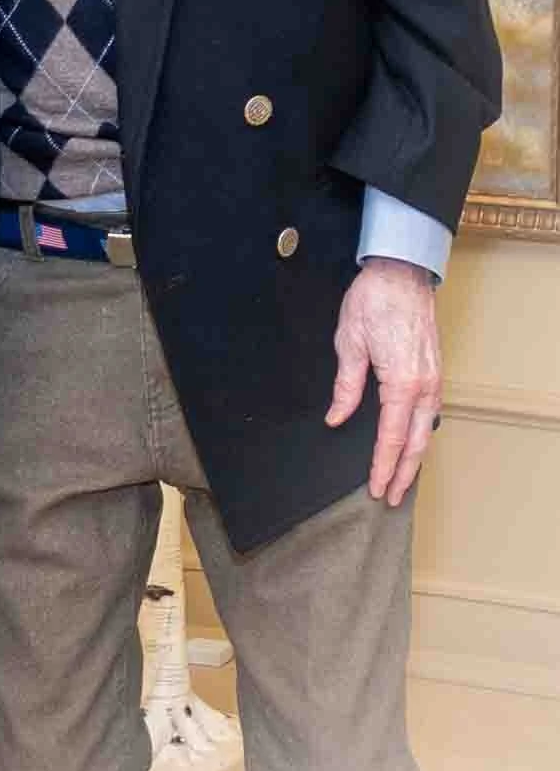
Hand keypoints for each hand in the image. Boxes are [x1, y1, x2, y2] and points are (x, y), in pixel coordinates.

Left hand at [325, 255, 441, 507]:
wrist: (401, 272)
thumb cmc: (374, 300)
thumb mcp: (349, 342)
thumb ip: (346, 386)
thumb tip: (336, 418)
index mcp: (402, 383)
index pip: (392, 437)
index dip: (383, 466)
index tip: (375, 488)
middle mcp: (425, 386)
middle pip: (416, 442)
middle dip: (404, 474)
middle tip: (390, 498)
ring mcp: (434, 378)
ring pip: (426, 429)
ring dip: (415, 457)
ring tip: (401, 479)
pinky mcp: (434, 370)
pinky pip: (430, 412)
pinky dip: (421, 433)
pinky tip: (411, 441)